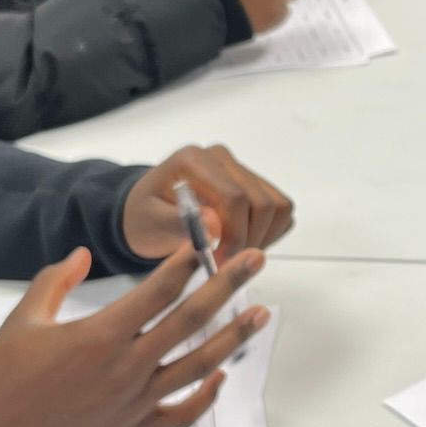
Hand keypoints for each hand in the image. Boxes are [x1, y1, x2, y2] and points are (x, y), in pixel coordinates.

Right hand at [0, 247, 267, 426]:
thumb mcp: (23, 318)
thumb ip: (56, 280)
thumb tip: (83, 255)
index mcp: (100, 335)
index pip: (158, 289)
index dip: (186, 262)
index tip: (206, 241)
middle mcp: (126, 367)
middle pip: (191, 319)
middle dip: (227, 285)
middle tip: (255, 261)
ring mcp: (134, 401)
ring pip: (199, 365)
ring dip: (234, 337)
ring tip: (260, 314)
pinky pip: (181, 413)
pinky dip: (205, 396)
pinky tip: (220, 376)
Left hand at [122, 145, 293, 259]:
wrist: (147, 211)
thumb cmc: (145, 216)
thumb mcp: (149, 223)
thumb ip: (179, 222)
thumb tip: (215, 225)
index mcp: (195, 160)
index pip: (235, 196)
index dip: (235, 235)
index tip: (221, 262)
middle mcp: (222, 159)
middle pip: (263, 202)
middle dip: (249, 241)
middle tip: (227, 266)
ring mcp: (240, 170)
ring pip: (278, 206)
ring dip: (263, 238)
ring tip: (235, 257)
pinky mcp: (253, 185)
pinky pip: (280, 211)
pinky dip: (269, 234)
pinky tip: (242, 246)